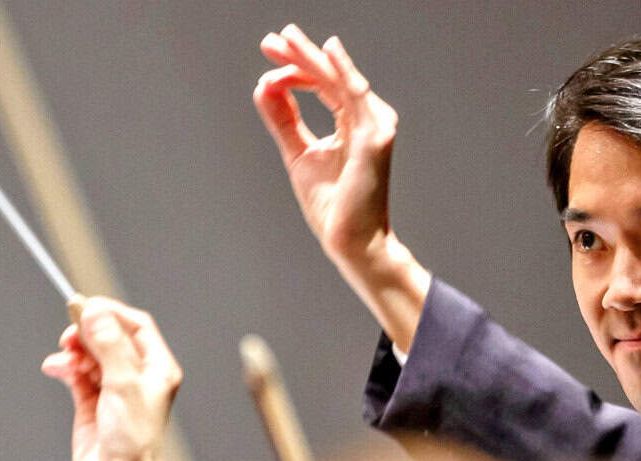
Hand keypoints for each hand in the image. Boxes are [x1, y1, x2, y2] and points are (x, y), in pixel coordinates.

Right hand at [42, 297, 202, 460]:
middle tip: (70, 333)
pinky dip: (65, 367)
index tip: (86, 307)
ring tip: (63, 358)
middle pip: (109, 338)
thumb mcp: (123, 384)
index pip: (135, 326)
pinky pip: (76, 376)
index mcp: (157, 369)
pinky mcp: (91, 408)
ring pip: (90, 356)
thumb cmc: (134, 441)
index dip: (111, 313)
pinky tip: (55, 367)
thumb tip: (93, 311)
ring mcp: (113, 392)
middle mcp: (136, 378)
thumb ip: (108, 344)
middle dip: (88, 332)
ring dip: (74, 351)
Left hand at [254, 25, 429, 348]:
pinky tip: (327, 51)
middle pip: (330, 77)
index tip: (268, 56)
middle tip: (272, 38)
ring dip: (312, 57)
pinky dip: (342, 71)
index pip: (323, 85)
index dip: (296, 67)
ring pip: (339, 80)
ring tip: (287, 39)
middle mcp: (367, 119)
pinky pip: (356, 95)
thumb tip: (263, 85)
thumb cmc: (332, 205)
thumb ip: (283, 119)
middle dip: (300, 54)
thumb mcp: (298, 153)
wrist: (351, 242)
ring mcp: (375, 126)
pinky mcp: (376, 137)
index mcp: (351, 123)